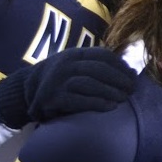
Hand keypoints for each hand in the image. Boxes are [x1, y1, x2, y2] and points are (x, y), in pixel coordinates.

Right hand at [0, 47, 135, 128]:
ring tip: (124, 99)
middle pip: (99, 69)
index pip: (103, 56)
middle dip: (119, 79)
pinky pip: (79, 100)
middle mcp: (66, 64)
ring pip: (90, 83)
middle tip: (132, 90)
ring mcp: (58, 80)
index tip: (133, 77)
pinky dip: (97, 103)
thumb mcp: (79, 67)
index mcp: (75, 54)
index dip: (121, 66)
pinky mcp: (53, 98)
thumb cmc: (63, 80)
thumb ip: (101, 67)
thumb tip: (133, 71)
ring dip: (111, 91)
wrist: (28, 92)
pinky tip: (110, 107)